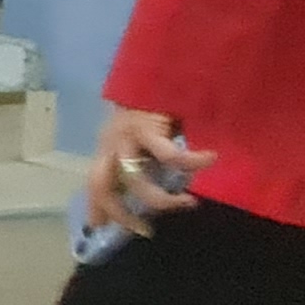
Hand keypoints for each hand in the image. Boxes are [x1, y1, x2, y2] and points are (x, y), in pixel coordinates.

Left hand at [83, 107, 214, 235]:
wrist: (161, 74)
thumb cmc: (154, 113)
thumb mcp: (140, 144)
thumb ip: (136, 169)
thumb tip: (130, 203)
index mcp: (107, 151)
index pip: (95, 187)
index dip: (101, 210)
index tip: (115, 230)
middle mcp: (110, 144)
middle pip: (102, 185)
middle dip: (121, 211)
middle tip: (147, 228)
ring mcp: (126, 135)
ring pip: (134, 177)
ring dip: (161, 198)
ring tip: (189, 203)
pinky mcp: (147, 126)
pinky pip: (169, 155)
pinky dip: (191, 163)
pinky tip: (210, 159)